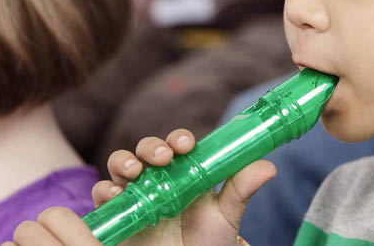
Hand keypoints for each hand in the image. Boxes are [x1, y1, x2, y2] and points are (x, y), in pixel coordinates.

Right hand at [4, 129, 275, 245]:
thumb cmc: (206, 241)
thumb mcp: (226, 217)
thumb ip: (241, 190)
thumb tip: (269, 166)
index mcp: (184, 171)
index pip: (178, 144)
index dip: (179, 138)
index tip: (186, 145)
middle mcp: (158, 177)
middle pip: (147, 149)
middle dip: (152, 147)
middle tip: (163, 157)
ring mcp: (135, 192)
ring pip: (121, 164)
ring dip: (125, 160)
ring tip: (135, 171)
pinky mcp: (118, 212)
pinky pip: (104, 194)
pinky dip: (107, 190)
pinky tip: (117, 194)